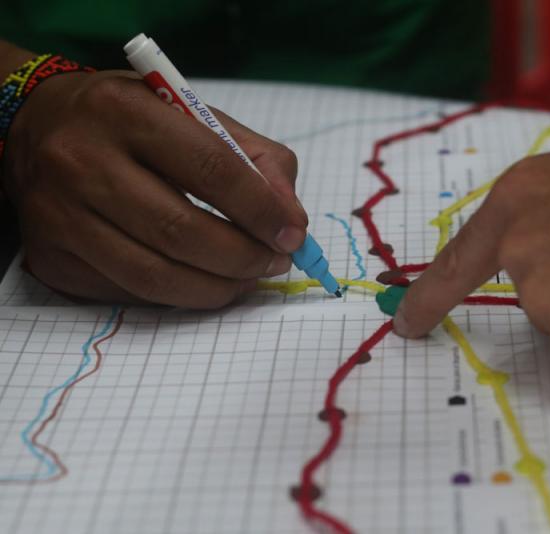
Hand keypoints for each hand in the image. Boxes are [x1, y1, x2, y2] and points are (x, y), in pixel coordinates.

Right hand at [2, 70, 306, 307]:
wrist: (37, 129)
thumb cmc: (131, 120)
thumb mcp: (192, 113)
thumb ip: (254, 158)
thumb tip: (291, 219)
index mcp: (124, 112)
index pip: (212, 169)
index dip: (262, 210)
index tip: (293, 235)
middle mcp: (81, 162)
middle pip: (181, 231)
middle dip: (244, 257)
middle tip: (274, 263)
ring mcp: (59, 216)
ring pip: (155, 275)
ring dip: (217, 288)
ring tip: (246, 279)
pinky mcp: (51, 258)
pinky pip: (129, 292)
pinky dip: (178, 295)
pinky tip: (201, 280)